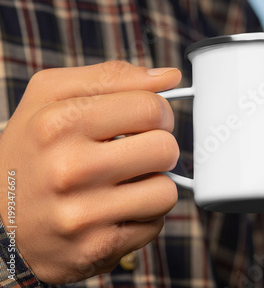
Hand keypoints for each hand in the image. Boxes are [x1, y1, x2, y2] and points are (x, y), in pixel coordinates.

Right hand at [0, 61, 180, 282]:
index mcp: (59, 123)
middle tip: (137, 153)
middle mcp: (69, 169)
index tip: (147, 121)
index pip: (150, 108)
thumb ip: (113, 77)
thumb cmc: (32, 152)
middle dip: (159, 149)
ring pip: (167, 190)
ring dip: (154, 185)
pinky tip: (115, 210)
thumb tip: (171, 76)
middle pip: (165, 149)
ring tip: (126, 183)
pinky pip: (154, 224)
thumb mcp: (52, 97)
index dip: (158, 113)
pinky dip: (143, 216)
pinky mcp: (96, 247)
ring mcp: (82, 213)